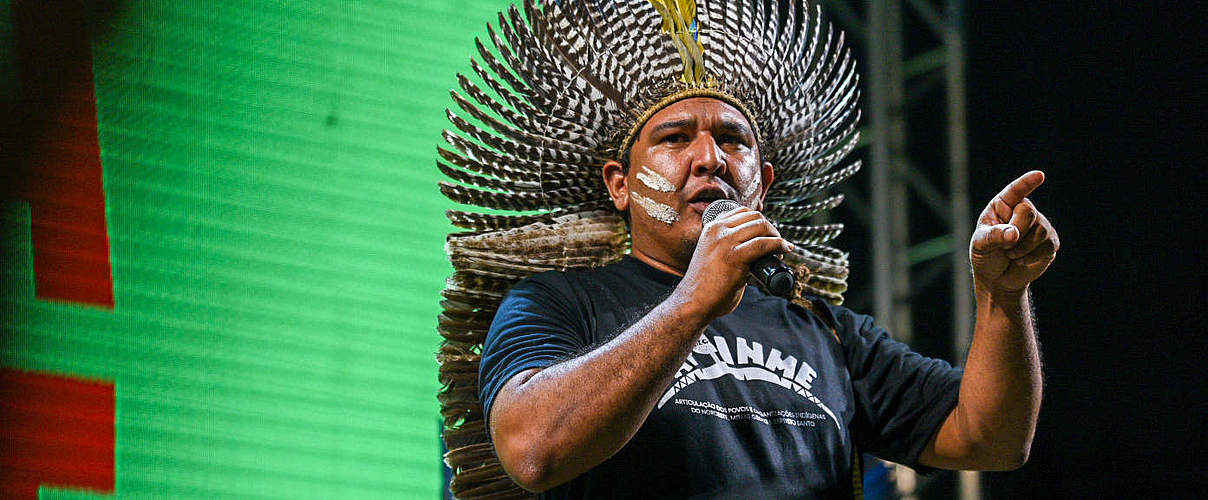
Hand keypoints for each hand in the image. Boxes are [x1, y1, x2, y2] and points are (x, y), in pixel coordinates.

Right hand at [676, 206, 792, 318]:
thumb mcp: (712, 253)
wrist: (694, 302)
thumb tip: (755, 247)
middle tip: (776, 244)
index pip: (743, 212)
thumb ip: (728, 245)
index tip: (767, 235)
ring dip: (777, 237)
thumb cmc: (705, 284)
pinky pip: (764, 244)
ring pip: (761, 226)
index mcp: (711, 227)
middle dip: (771, 228)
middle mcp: (718, 230)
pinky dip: (778, 245)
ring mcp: (725, 241)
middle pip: (755, 217)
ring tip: (780, 251)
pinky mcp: (735, 256)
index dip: (760, 221)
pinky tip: (783, 250)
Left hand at [970, 171, 1059, 295]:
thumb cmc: (985, 256)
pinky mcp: (1050, 241)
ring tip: (1011, 254)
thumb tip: (1014, 233)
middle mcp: (1023, 211)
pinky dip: (1032, 256)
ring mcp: (1039, 225)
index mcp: (1002, 206)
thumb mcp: (981, 245)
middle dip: (1016, 231)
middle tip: (1005, 246)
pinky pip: (1048, 245)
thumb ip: (994, 236)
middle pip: (1028, 211)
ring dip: (1023, 247)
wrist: (998, 279)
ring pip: (1040, 229)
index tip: (1039, 175)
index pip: (1015, 190)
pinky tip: (1022, 260)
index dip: (1027, 182)